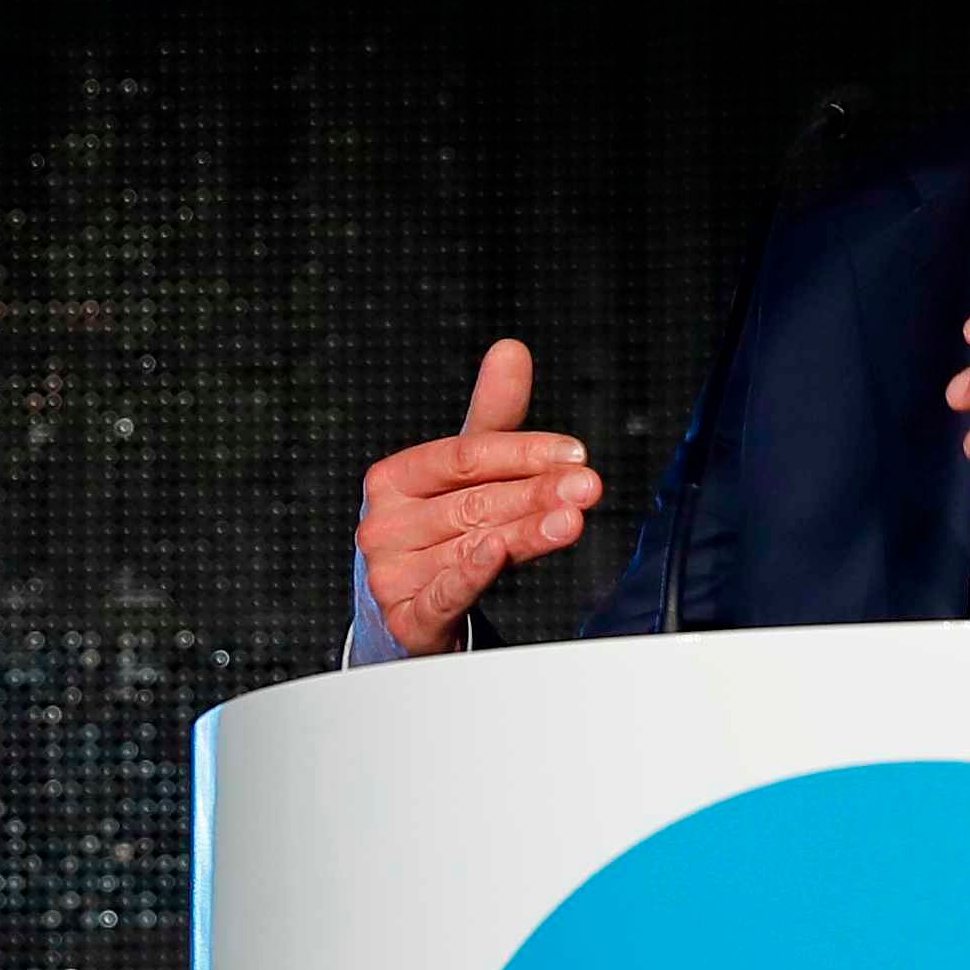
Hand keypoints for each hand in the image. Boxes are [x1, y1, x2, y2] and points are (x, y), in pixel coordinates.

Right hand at [359, 342, 604, 655]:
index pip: (464, 456)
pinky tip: (495, 554)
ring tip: (570, 522)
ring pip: (470, 545)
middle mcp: (384, 525)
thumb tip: (511, 349)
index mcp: (393, 479)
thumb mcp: (466, 475)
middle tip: (586, 487)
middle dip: (536, 493)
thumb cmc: (440, 533)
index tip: (575, 453)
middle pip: (473, 502)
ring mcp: (391, 574)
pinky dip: (470, 574)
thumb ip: (492, 417)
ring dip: (526, 533)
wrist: (407, 611)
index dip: (522, 452)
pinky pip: (443, 593)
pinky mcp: (405, 619)